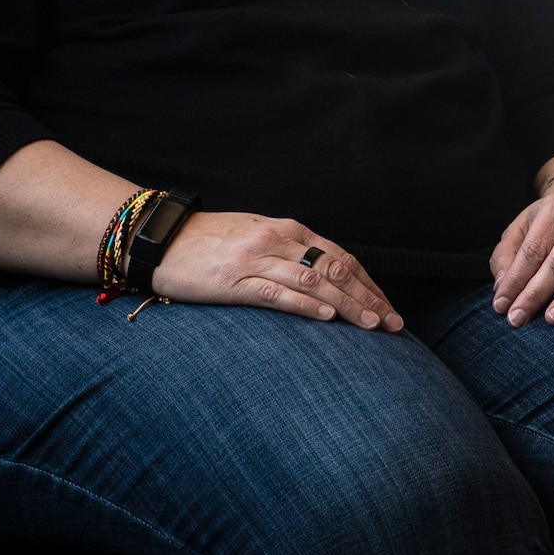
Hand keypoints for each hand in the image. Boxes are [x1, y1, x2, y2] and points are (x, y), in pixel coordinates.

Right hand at [149, 211, 403, 331]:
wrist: (159, 238)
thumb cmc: (207, 241)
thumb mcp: (257, 236)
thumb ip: (290, 251)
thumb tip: (325, 276)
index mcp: (288, 229)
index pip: (341, 257)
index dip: (369, 284)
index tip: (389, 307)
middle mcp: (278, 239)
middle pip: (336, 269)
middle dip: (369, 298)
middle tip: (394, 324)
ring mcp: (257, 259)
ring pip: (314, 282)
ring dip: (348, 305)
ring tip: (372, 325)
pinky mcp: (234, 280)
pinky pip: (277, 293)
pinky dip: (306, 305)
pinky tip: (327, 317)